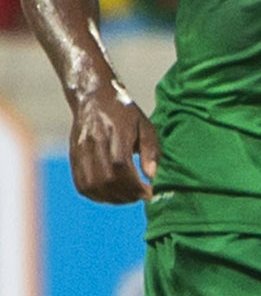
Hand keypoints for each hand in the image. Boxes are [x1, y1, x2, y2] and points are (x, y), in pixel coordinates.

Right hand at [67, 80, 159, 201]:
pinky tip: (110, 195)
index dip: (136, 184)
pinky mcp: (73, 156)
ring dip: (111, 198)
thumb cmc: (125, 113)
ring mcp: (80, 150)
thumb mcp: (145, 126)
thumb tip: (152, 176)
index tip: (149, 192)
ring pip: (91, 184)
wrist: (93, 97)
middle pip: (106, 178)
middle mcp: (94, 142)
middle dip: (126, 194)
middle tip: (140, 196)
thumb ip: (151, 151)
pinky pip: (80, 183)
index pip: (121, 166)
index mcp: (115, 132)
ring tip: (127, 197)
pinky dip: (96, 195)